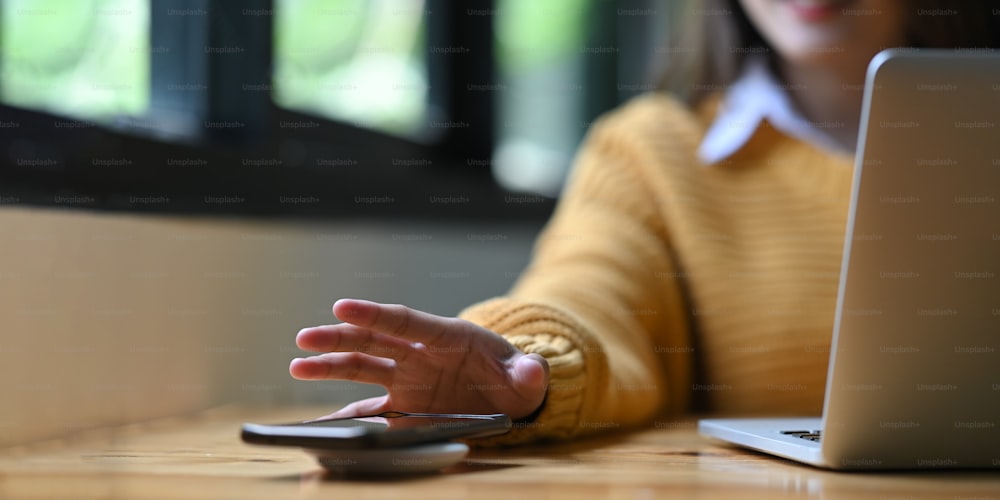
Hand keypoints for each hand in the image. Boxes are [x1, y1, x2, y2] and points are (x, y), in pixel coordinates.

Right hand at [290, 299, 548, 419]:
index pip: (407, 321)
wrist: (508, 396)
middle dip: (339, 337)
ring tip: (297, 364)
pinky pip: (370, 408)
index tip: (341, 306)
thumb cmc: (515, 379)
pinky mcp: (404, 405)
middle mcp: (421, 354)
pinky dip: (346, 415)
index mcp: (449, 337)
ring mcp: (409, 379)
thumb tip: (534, 372)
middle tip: (305, 338)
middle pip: (374, 340)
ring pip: (363, 367)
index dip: (375, 314)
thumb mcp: (527, 377)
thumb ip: (529, 374)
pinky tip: (321, 421)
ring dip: (331, 366)